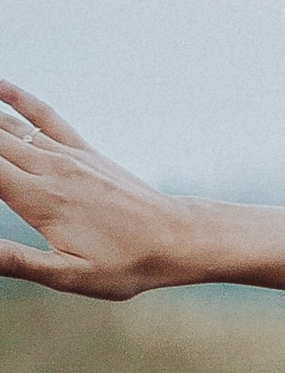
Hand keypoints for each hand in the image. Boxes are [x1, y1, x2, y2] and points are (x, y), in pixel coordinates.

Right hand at [0, 87, 200, 300]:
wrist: (179, 238)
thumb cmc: (128, 264)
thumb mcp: (70, 276)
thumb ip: (17, 262)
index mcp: (38, 198)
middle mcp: (48, 167)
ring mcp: (66, 154)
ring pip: (7, 124)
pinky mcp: (82, 150)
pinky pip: (43, 115)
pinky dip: (16, 96)